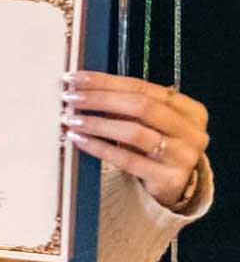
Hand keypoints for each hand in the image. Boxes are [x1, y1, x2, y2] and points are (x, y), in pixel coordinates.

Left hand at [65, 71, 211, 210]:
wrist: (177, 184)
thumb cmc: (159, 143)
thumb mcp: (151, 121)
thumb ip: (127, 103)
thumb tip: (83, 87)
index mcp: (190, 109)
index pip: (143, 87)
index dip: (106, 81)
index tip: (76, 78)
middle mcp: (191, 131)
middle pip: (141, 106)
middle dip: (101, 99)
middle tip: (71, 97)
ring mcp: (183, 156)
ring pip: (134, 133)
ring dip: (97, 124)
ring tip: (71, 119)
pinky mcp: (169, 179)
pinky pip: (128, 160)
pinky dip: (100, 148)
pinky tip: (80, 140)